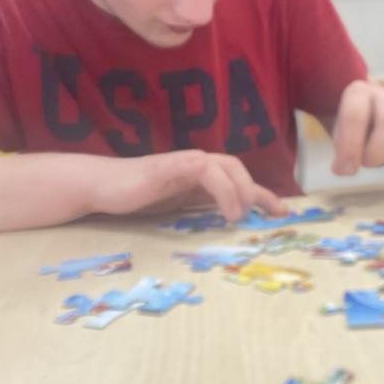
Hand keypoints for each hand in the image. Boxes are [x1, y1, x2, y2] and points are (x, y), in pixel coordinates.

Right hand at [90, 150, 286, 221]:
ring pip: (225, 165)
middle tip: (270, 214)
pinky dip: (222, 188)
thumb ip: (199, 206)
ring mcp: (183, 163)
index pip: (237, 177)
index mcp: (199, 174)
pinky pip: (204, 170)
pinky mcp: (170, 167)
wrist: (102, 186)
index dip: (262, 193)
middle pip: (236, 166)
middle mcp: (195, 163)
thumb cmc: (136, 196)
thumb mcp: (176, 205)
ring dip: (241, 190)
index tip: (281, 213)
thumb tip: (228, 220)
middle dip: (257, 190)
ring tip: (241, 215)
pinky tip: (225, 210)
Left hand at [331, 80, 383, 175]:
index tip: (341, 169)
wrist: (367, 113)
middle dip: (375, 152)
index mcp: (359, 92)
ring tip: (371, 158)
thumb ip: (341, 149)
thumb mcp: (338, 132)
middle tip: (363, 163)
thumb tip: (346, 170)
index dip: (349, 146)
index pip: (356, 116)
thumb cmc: (349, 125)